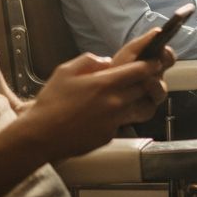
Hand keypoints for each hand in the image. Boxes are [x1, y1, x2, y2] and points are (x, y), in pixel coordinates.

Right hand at [20, 32, 171, 159]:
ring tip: (134, 95)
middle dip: (149, 81)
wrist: (42, 135)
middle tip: (147, 76)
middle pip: (145, 88)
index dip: (150, 64)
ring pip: (141, 108)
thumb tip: (106, 62)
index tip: (154, 61)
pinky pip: (124, 122)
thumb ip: (90, 61)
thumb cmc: (51, 102)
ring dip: (141, 100)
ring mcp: (114, 121)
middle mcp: (115, 102)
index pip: (140, 71)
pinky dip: (122, 116)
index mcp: (105, 83)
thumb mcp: (66, 70)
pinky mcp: (110, 135)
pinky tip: (109, 113)